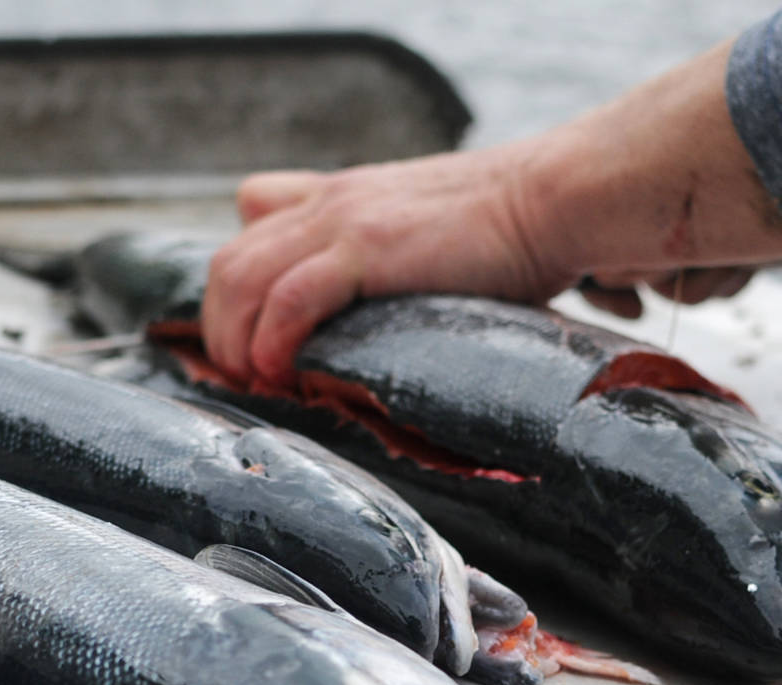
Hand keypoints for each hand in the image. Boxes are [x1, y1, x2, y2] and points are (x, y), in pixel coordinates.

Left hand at [202, 40, 781, 381]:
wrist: (558, 200)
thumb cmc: (515, 236)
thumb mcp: (438, 241)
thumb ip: (401, 269)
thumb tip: (389, 327)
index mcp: (343, 200)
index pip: (250, 222)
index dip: (238, 288)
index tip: (256, 347)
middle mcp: (330, 203)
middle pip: (228, 263)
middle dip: (223, 329)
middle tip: (251, 383)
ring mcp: (343, 219)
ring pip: (241, 278)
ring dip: (237, 341)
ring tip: (262, 386)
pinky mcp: (365, 245)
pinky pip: (287, 296)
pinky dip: (271, 341)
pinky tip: (285, 374)